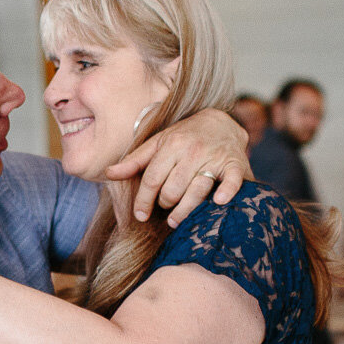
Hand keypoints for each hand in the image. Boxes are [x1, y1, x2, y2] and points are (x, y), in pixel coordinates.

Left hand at [107, 108, 247, 225]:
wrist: (221, 122)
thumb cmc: (184, 137)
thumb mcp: (158, 144)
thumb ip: (135, 161)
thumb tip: (109, 173)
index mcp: (171, 145)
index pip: (152, 179)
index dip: (143, 200)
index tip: (140, 216)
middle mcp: (192, 151)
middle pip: (172, 189)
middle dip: (165, 204)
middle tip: (165, 209)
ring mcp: (214, 157)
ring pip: (197, 190)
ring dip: (185, 210)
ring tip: (176, 221)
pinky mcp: (234, 163)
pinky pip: (232, 181)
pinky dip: (226, 192)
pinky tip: (218, 201)